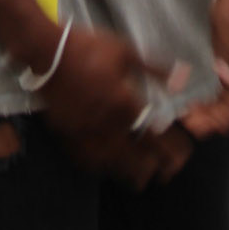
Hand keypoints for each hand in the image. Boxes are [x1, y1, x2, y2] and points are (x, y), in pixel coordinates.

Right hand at [40, 24, 187, 184]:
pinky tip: (105, 169)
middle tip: (164, 176)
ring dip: (128, 172)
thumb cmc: (88, 48)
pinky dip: (99, 167)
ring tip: (139, 181)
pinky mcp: (67, 133)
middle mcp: (107, 124)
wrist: (47, 52)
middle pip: (134, 157)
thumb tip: (181, 78)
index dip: (168, 150)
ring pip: (110, 162)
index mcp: (124, 104)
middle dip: (152, 168)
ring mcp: (85, 132)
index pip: (152, 136)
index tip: (180, 157)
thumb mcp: (125, 52)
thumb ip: (154, 68)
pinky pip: (86, 158)